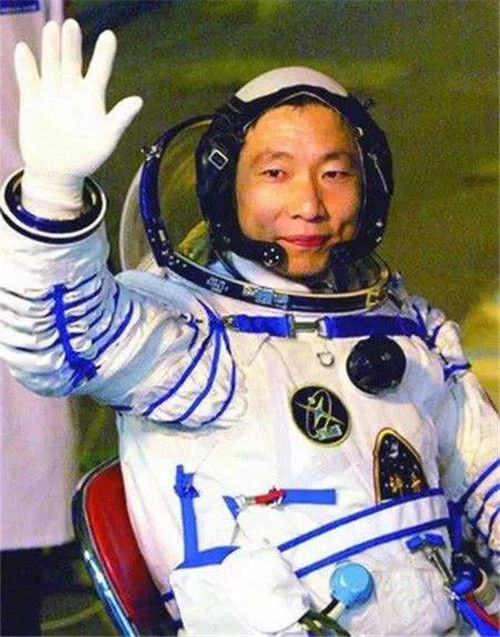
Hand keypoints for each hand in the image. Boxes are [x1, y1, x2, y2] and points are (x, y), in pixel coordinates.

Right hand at [14, 19, 142, 215]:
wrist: (58, 172)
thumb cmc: (86, 156)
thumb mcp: (106, 138)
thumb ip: (120, 119)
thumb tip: (138, 101)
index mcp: (93, 98)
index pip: (100, 71)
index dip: (104, 54)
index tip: (109, 36)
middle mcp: (72, 91)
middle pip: (72, 62)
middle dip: (71, 44)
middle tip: (71, 25)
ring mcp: (51, 94)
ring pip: (51, 66)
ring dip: (51, 48)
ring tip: (52, 28)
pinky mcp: (32, 102)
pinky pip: (28, 81)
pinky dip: (26, 67)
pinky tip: (24, 50)